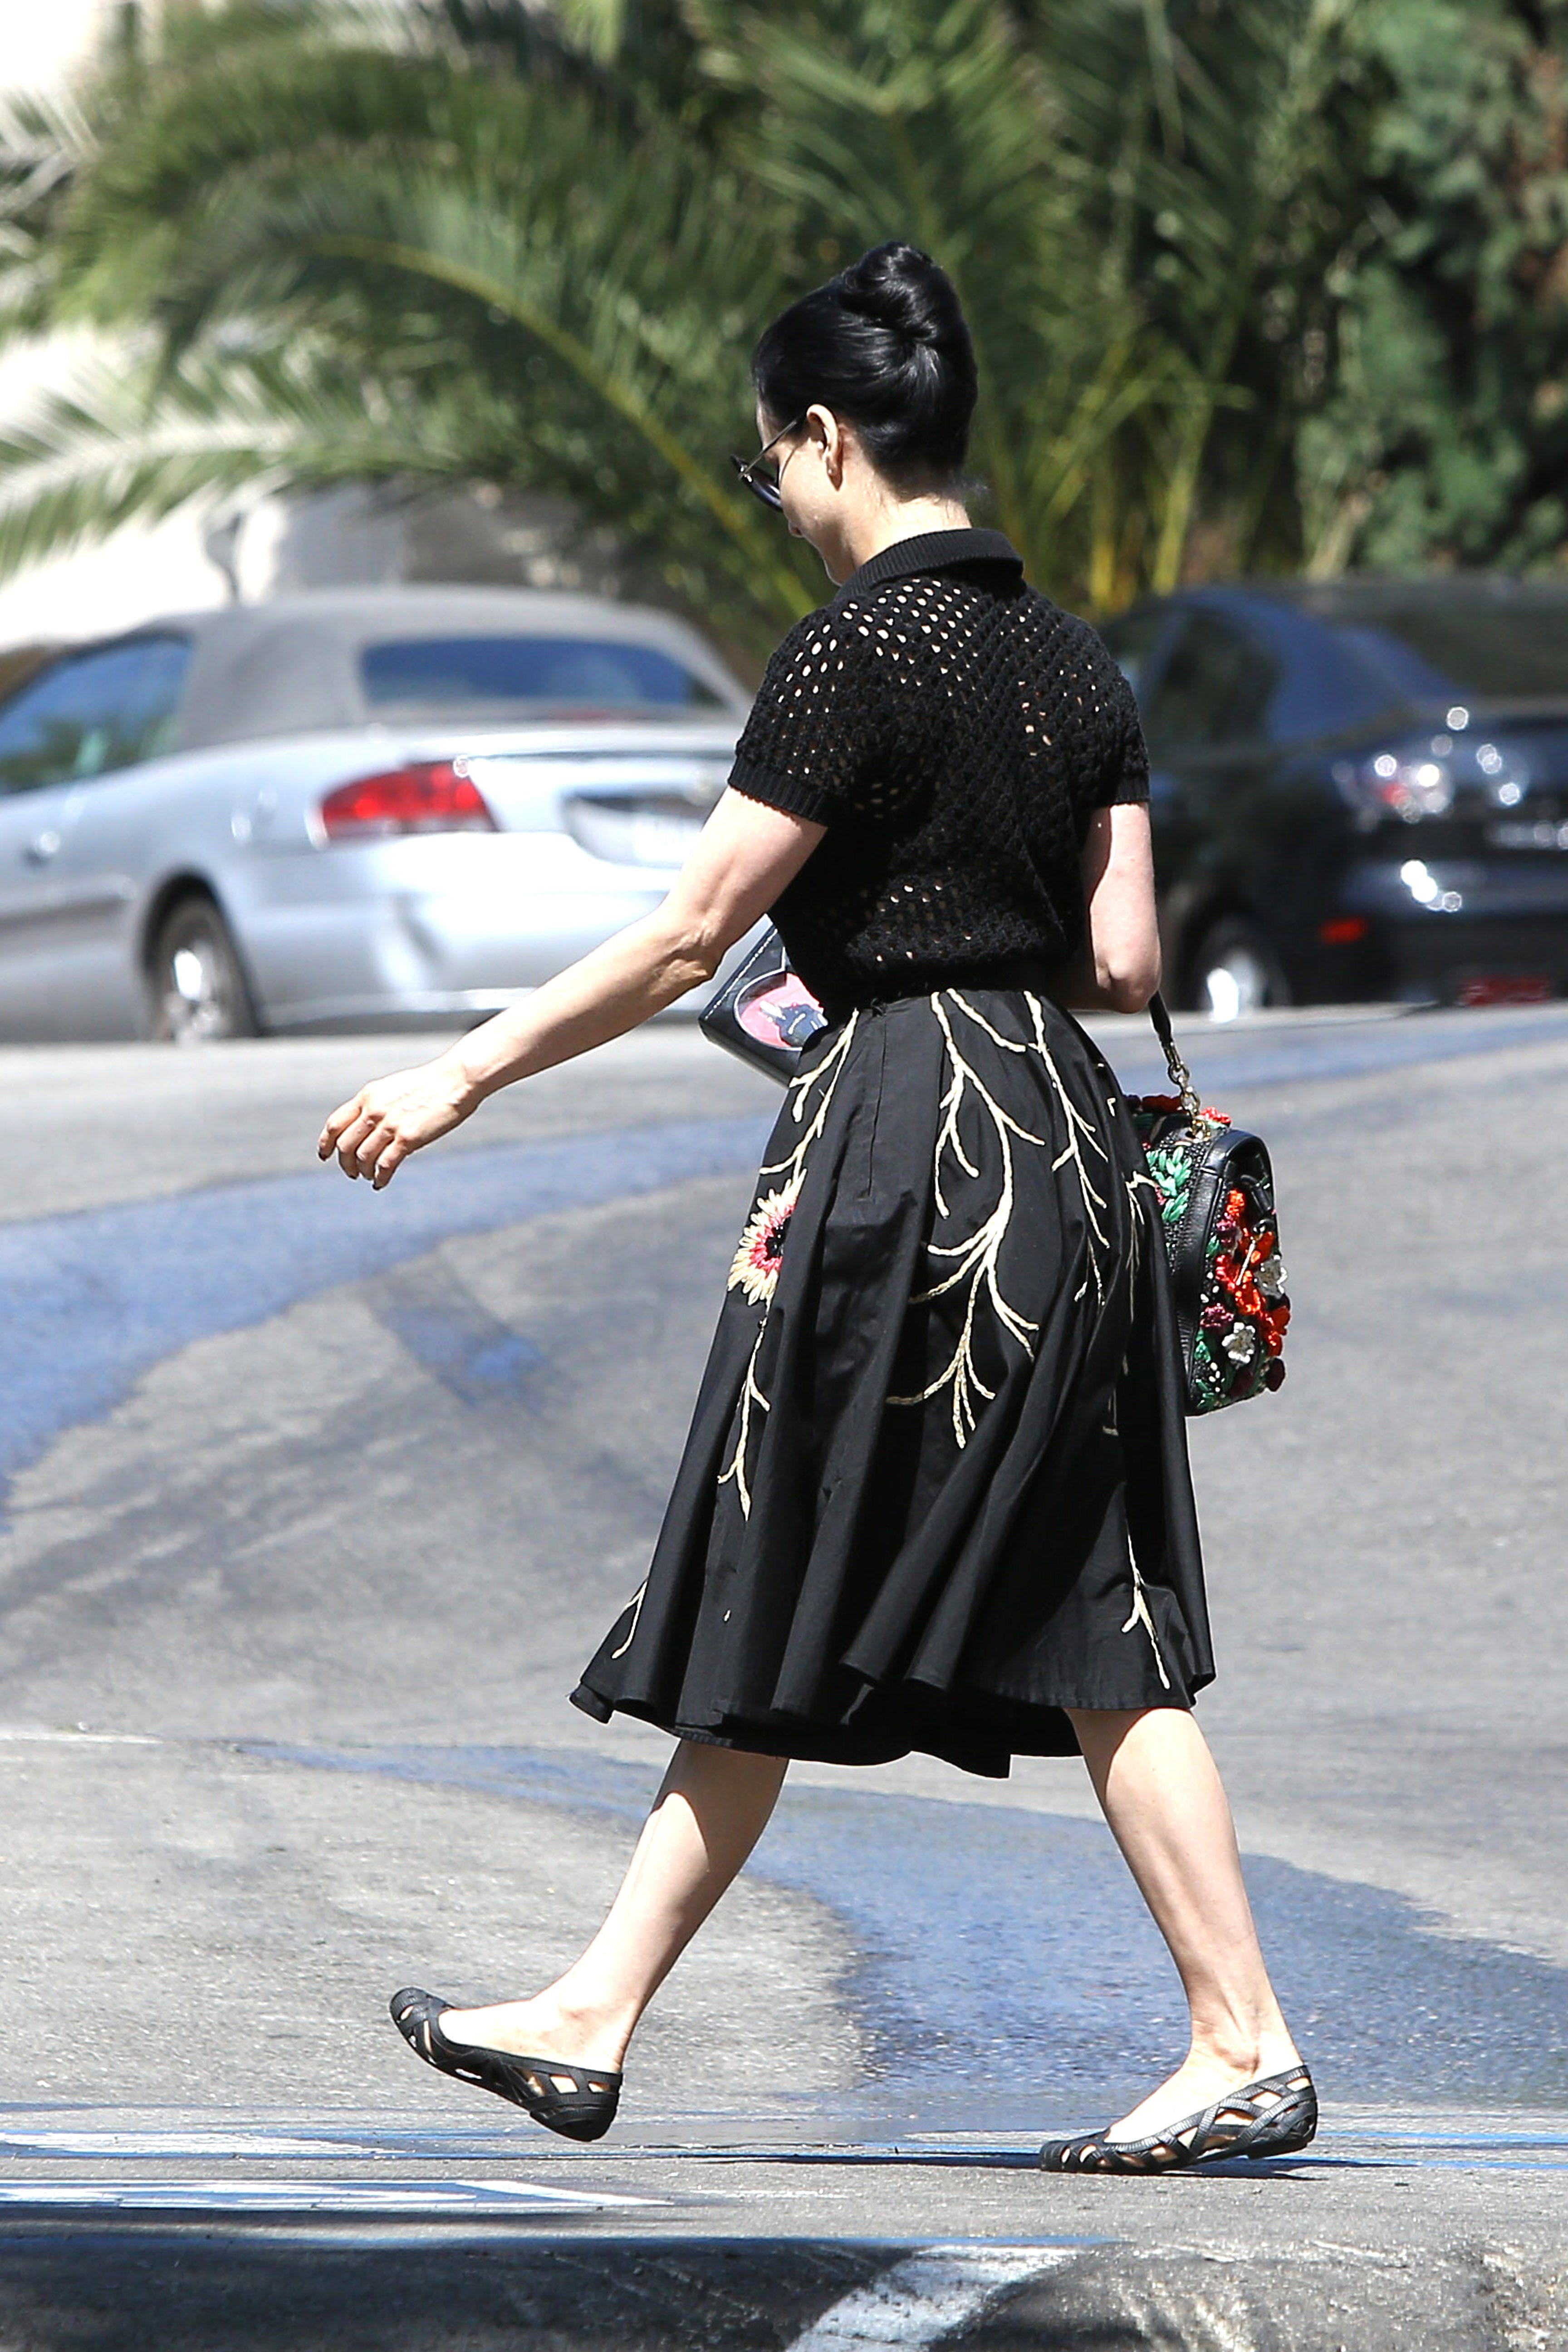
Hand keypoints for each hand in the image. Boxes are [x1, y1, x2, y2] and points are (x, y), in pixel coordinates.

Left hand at [318, 1056, 477, 1187]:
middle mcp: (374, 1110)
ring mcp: (390, 1124)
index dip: (326, 1143)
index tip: (325, 1155)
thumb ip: (376, 1105)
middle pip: (345, 1145)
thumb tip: (367, 1127)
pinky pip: (385, 1165)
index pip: (335, 1124)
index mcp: (368, 1096)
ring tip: (369, 1177)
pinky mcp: (408, 1138)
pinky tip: (381, 1182)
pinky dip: (380, 1178)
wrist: (456, 1080)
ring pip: (363, 1158)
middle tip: (352, 1173)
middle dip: (345, 1164)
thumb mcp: (393, 1088)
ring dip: (363, 1172)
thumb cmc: (430, 1084)